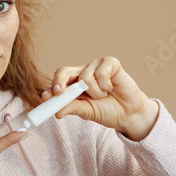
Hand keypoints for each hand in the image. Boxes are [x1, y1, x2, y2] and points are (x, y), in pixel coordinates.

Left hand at [42, 56, 158, 140]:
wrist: (129, 113)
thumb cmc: (107, 111)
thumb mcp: (88, 112)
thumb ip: (73, 108)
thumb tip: (57, 112)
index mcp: (73, 84)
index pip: (58, 81)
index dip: (51, 87)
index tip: (46, 97)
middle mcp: (81, 72)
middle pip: (63, 71)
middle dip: (59, 81)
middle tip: (60, 92)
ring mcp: (95, 66)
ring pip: (85, 77)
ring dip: (95, 92)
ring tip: (103, 95)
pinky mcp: (109, 62)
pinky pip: (101, 73)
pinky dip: (105, 85)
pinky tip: (111, 87)